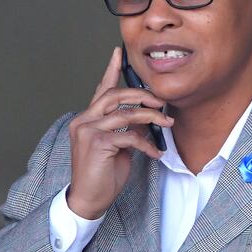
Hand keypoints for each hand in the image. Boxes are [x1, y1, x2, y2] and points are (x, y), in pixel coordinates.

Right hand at [66, 47, 173, 219]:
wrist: (88, 199)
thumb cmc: (102, 174)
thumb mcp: (118, 146)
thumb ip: (126, 128)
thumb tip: (146, 118)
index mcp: (87, 118)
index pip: (101, 89)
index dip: (110, 69)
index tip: (118, 52)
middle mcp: (84, 120)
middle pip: (115, 94)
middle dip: (143, 95)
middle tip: (162, 101)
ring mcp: (88, 130)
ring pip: (126, 113)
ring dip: (152, 117)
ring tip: (167, 122)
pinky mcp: (97, 144)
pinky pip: (129, 135)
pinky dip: (147, 143)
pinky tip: (156, 152)